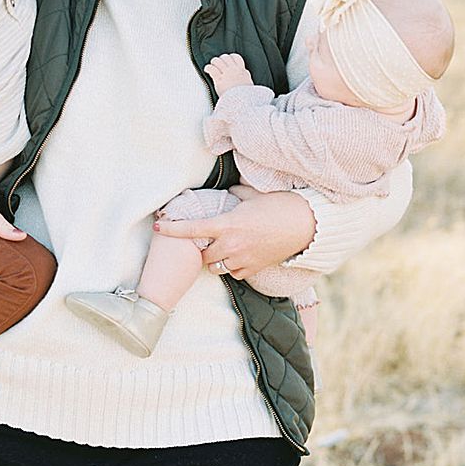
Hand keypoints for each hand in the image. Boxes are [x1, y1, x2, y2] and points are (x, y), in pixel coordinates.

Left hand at [153, 189, 315, 281]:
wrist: (306, 224)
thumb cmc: (281, 206)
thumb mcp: (253, 195)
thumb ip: (236, 195)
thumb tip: (229, 192)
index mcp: (228, 224)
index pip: (192, 228)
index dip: (172, 228)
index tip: (158, 226)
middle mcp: (232, 244)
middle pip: (202, 253)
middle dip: (200, 247)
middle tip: (203, 239)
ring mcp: (243, 259)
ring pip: (215, 267)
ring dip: (214, 260)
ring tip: (221, 250)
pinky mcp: (254, 268)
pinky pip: (234, 273)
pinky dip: (232, 267)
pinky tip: (238, 258)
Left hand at [206, 53, 252, 94]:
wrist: (242, 102)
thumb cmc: (245, 97)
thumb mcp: (249, 84)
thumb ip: (245, 76)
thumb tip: (245, 73)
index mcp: (242, 71)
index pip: (236, 57)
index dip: (231, 57)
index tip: (228, 59)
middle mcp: (234, 70)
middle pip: (225, 57)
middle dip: (221, 59)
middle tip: (219, 63)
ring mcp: (226, 74)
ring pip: (217, 61)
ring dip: (214, 62)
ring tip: (213, 65)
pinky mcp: (219, 79)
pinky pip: (211, 69)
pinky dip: (208, 68)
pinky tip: (207, 69)